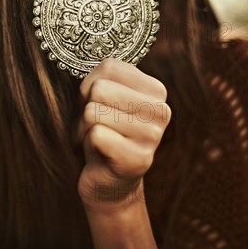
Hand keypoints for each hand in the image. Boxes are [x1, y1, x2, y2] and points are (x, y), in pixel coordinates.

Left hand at [76, 57, 171, 214]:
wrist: (109, 181)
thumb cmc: (102, 131)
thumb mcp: (101, 96)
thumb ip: (101, 78)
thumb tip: (96, 84)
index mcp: (156, 90)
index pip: (109, 67)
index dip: (91, 86)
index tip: (101, 105)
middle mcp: (161, 111)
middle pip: (100, 89)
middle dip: (87, 108)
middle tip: (98, 126)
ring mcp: (153, 136)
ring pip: (94, 112)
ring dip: (86, 128)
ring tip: (100, 139)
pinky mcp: (139, 160)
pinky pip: (96, 135)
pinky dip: (88, 143)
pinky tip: (101, 153)